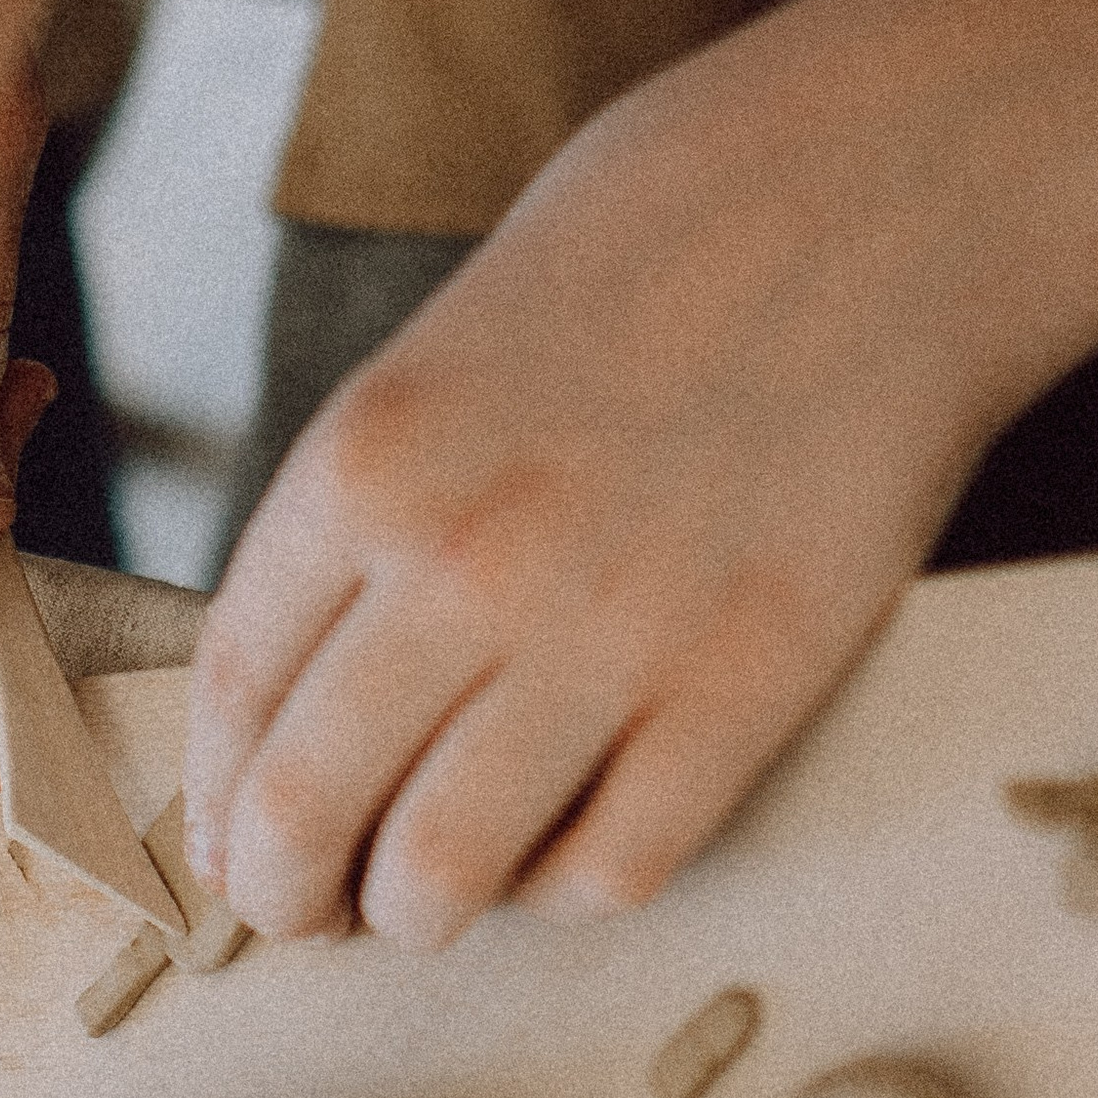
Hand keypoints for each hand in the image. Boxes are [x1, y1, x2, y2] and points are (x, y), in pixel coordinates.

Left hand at [182, 0, 1097, 945]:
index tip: (229, 841)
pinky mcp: (753, 679)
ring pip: (443, 873)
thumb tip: (302, 695)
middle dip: (284, 893)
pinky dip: (571, 890)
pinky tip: (570, 851)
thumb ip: (364, 518)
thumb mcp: (440, 351)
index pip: (229, 692)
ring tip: (427, 900)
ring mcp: (611, 629)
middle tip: (304, 912)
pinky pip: (618, 864)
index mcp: (365, 461)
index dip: (214, 799)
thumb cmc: (653, 248)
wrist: (884, 183)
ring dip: (415, 914)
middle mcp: (463, 559)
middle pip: (305, 809)